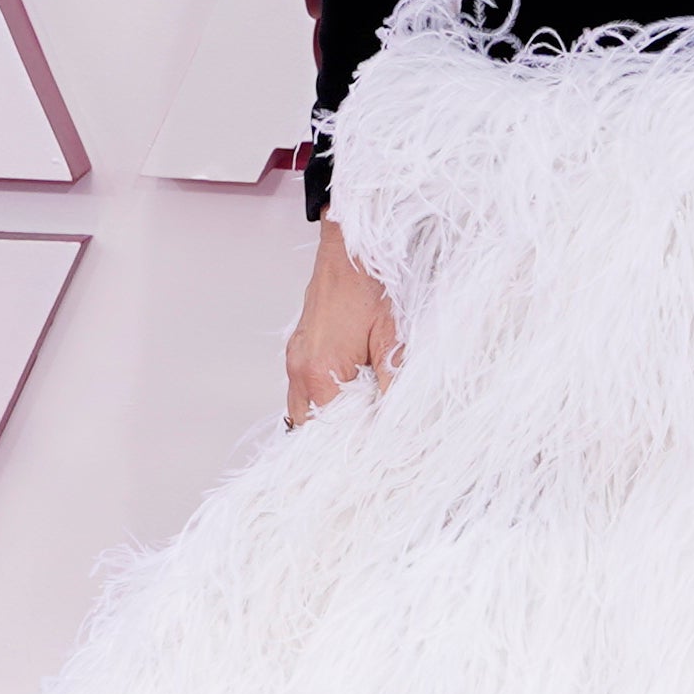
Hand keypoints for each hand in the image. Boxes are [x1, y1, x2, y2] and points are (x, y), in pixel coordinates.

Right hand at [284, 215, 399, 425]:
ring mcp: (296, 357)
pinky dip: (324, 396)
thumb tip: (397, 421)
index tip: (376, 448)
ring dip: (330, 415)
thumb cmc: (371, 284)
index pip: (329, 433)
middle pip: (310, 427)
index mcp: (320, 374)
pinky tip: (350, 391)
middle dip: (337, 434)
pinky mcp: (300, 347)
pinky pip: (305, 386)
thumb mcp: (392, 339)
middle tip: (368, 435)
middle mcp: (300, 370)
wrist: (352, 245)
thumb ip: (392, 385)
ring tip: (361, 416)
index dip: (353, 443)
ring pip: (304, 408)